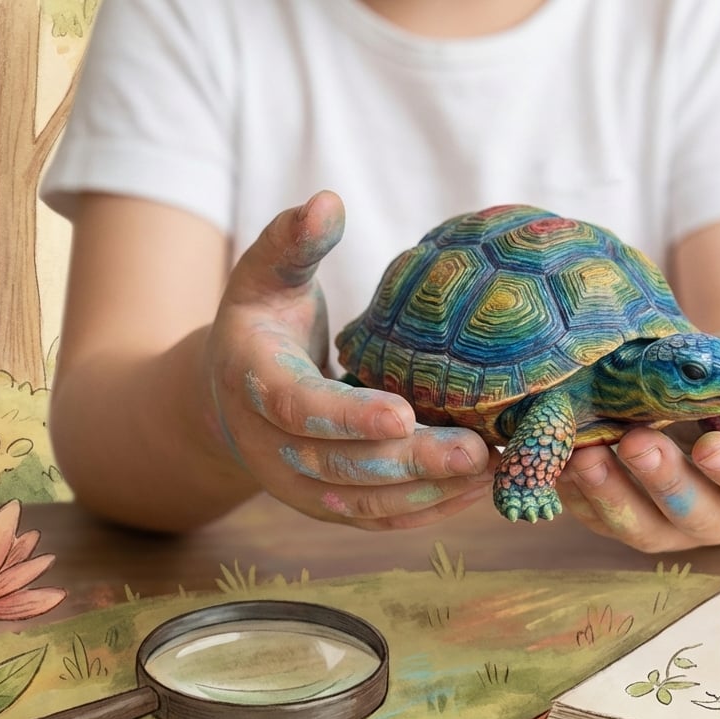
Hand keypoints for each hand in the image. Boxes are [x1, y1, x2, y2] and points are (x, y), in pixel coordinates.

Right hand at [205, 191, 493, 529]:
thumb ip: (293, 240)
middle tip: (476, 449)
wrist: (227, 397)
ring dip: (428, 491)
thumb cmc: (261, 324)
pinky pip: (377, 517)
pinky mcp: (329, 505)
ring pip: (364, 500)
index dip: (349, 415)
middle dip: (411, 461)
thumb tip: (328, 201)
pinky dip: (426, 509)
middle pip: (342, 465)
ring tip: (492, 468)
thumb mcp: (266, 275)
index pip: (300, 408)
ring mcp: (299, 485)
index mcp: (254, 384)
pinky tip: (475, 489)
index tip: (403, 413)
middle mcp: (271, 447)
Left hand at [559, 332, 719, 551]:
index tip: (711, 446)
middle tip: (635, 442)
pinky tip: (558, 462)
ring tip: (585, 458)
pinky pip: (598, 521)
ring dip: (613, 499)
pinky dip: (577, 498)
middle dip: (665, 484)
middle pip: (697, 517)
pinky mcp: (620, 519)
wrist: (684, 392)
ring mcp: (667, 524)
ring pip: (643, 531)